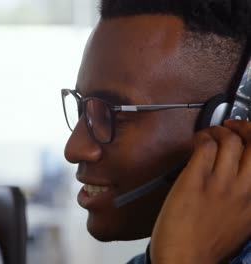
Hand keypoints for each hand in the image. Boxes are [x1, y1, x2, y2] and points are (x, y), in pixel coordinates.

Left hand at [150, 120, 250, 263]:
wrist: (185, 261)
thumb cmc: (209, 246)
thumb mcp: (243, 223)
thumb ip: (248, 200)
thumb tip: (243, 176)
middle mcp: (246, 190)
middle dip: (246, 127)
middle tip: (233, 126)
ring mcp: (221, 184)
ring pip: (230, 141)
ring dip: (219, 131)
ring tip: (210, 134)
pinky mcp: (195, 181)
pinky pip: (204, 147)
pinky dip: (202, 137)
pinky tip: (197, 141)